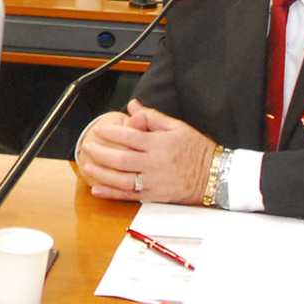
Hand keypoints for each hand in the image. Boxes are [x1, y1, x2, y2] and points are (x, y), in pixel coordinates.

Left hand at [80, 100, 216, 204]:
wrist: (216, 176)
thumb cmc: (198, 150)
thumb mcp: (177, 127)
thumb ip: (152, 117)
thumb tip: (134, 106)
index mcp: (159, 144)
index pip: (129, 136)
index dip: (111, 132)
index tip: (100, 130)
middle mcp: (154, 163)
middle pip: (120, 158)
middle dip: (101, 152)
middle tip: (88, 146)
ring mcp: (153, 182)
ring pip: (120, 178)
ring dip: (101, 172)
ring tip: (88, 165)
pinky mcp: (154, 196)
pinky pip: (128, 196)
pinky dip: (111, 194)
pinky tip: (97, 190)